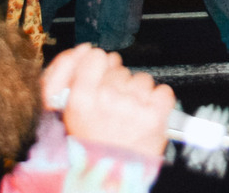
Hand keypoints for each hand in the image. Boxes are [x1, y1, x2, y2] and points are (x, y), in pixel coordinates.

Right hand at [43, 45, 173, 158]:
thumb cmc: (90, 150)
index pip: (95, 58)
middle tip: (113, 109)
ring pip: (141, 79)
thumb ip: (68, 79)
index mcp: (81, 100)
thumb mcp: (66, 116)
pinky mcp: (156, 115)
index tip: (100, 74)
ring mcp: (133, 106)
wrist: (111, 178)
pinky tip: (146, 116)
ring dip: (138, 94)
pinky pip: (162, 91)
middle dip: (118, 84)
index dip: (99, 65)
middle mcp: (107, 99)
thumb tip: (86, 50)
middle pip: (119, 69)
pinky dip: (158, 102)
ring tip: (128, 117)